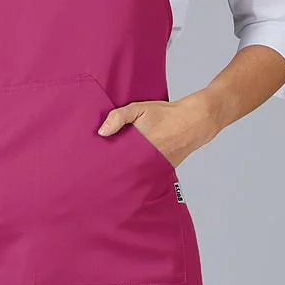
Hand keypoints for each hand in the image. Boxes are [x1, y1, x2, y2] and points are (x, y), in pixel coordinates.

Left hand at [97, 91, 219, 167]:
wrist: (193, 121)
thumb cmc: (165, 114)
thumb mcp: (139, 108)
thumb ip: (119, 117)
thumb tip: (102, 132)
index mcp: (138, 145)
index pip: (115, 159)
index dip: (103, 162)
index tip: (91, 163)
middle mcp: (147, 160)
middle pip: (122, 170)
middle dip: (111, 170)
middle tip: (95, 172)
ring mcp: (156, 167)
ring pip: (134, 174)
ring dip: (124, 173)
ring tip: (109, 175)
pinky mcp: (164, 169)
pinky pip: (146, 174)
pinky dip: (138, 173)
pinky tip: (129, 173)